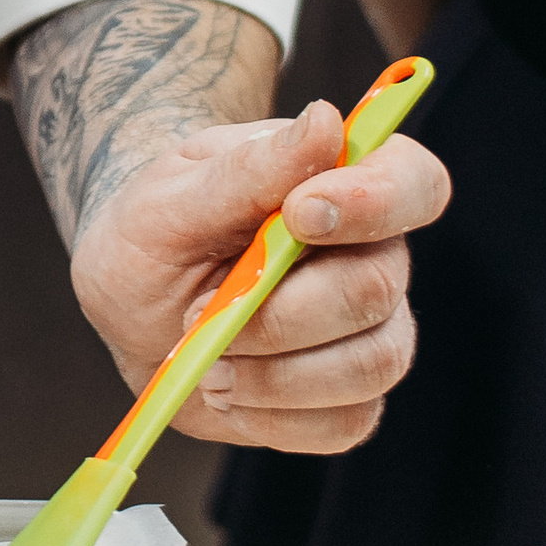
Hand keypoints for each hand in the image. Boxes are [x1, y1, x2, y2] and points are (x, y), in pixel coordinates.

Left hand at [67, 100, 449, 454]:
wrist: (133, 298)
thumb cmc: (157, 230)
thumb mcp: (175, 194)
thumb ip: (251, 168)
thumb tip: (327, 122)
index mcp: (347, 183)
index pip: (413, 183)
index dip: (373, 202)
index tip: (299, 214)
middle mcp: (376, 257)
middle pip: (375, 290)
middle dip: (277, 314)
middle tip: (199, 315)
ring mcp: (371, 332)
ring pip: (369, 366)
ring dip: (272, 375)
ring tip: (205, 362)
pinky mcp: (348, 398)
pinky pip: (345, 423)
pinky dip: (273, 418)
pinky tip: (227, 393)